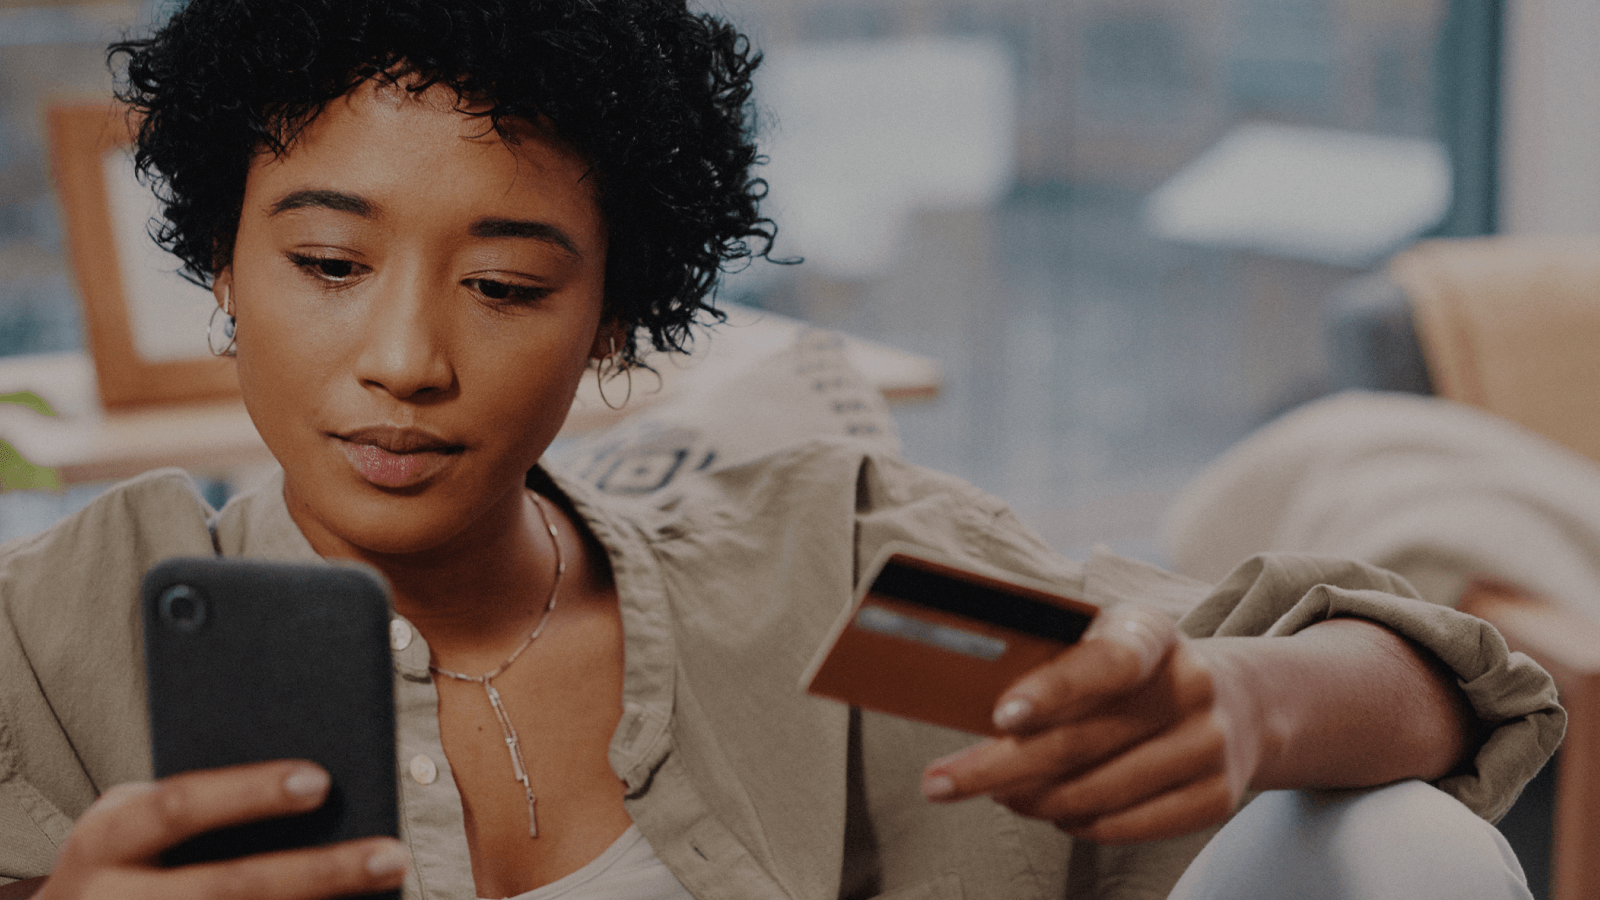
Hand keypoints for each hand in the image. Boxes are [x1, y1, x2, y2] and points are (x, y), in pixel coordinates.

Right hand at [33, 760, 408, 899]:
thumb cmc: (125, 862)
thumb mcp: (137, 826)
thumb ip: (199, 808)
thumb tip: (318, 788)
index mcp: (103, 841)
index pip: (179, 807)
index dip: (249, 792)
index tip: (322, 780)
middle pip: (229, 888)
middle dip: (320, 873)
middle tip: (393, 854)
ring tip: (391, 883)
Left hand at [919, 604, 1264, 843]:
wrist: (1238, 701)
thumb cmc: (1133, 672)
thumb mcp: (1102, 642)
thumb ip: (1052, 662)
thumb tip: (965, 699)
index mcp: (1152, 632)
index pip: (1106, 661)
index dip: (1054, 690)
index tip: (1000, 717)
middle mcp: (1191, 685)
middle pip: (1080, 742)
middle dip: (997, 767)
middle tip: (939, 782)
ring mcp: (1210, 744)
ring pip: (1095, 793)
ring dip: (1031, 800)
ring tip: (997, 792)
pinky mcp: (1217, 797)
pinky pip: (1123, 826)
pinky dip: (1074, 822)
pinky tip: (1050, 809)